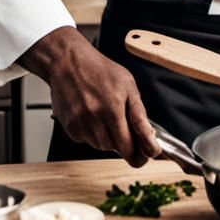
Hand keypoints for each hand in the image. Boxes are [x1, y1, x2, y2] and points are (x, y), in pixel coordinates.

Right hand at [20, 27, 159, 165]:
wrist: (69, 64)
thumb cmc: (100, 71)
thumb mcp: (128, 85)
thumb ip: (139, 113)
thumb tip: (149, 135)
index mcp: (114, 108)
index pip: (129, 145)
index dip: (141, 155)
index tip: (148, 155)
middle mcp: (96, 119)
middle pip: (116, 148)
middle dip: (126, 144)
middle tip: (129, 132)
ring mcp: (81, 125)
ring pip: (102, 146)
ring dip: (109, 138)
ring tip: (107, 115)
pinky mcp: (70, 128)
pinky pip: (87, 140)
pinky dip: (94, 134)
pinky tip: (93, 116)